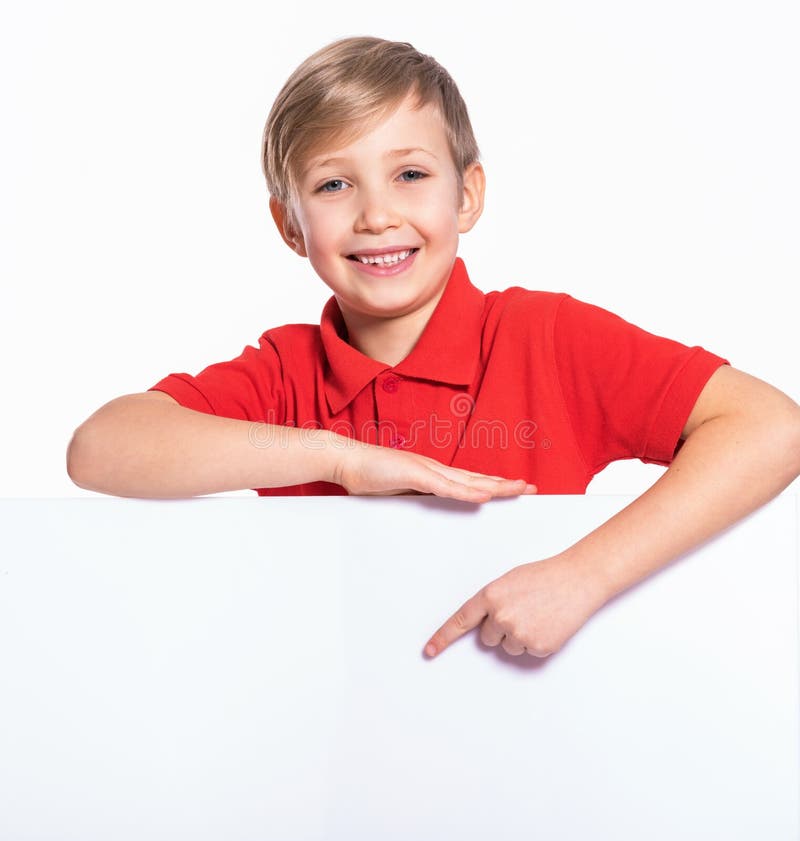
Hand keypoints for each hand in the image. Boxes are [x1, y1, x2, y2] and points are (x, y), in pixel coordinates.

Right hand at [330, 438, 536, 503]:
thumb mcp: (398, 493)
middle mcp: (435, 469)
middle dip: (505, 484)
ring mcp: (427, 470)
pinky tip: (485, 494)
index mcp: (432, 475)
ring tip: (518, 489)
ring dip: (495, 485)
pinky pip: (447, 486)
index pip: (469, 482)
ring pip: (469, 480)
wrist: (347, 460)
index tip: (512, 490)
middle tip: (531, 488)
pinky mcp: (416, 474)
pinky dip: (468, 490)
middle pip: (477, 478)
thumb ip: (416, 498)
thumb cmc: (368, 476)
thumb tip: (431, 509)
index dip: (492, 485)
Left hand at [424, 553, 608, 657]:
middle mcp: (500, 616)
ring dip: (519, 636)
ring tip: (538, 615)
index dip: (443, 637)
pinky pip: (528, 652)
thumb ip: (492, 601)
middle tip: (523, 610)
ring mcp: (519, 633)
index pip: (461, 621)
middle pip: (486, 638)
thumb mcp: (508, 582)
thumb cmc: (543, 577)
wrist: (576, 580)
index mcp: (490, 596)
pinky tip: (548, 623)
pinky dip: (537, 642)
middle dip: (500, 628)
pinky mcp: (537, 646)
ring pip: (507, 647)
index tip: (429, 651)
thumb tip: (485, 622)